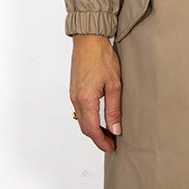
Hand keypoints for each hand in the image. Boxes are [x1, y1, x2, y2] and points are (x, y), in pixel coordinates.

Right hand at [70, 35, 121, 152]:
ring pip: (81, 119)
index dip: (101, 142)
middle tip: (111, 143)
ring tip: (107, 133)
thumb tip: (115, 129)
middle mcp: (76, 99)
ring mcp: (73, 94)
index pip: (92, 130)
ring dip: (93, 129)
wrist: (89, 40)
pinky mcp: (74, 89)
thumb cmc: (102, 57)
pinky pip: (80, 110)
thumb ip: (114, 109)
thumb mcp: (114, 85)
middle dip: (97, 138)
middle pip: (85, 127)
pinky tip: (99, 118)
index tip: (111, 148)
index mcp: (86, 100)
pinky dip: (88, 119)